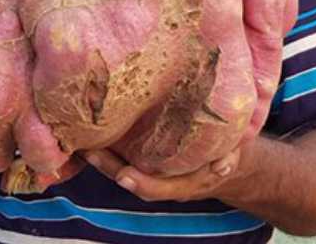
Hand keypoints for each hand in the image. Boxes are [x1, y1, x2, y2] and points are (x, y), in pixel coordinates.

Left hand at [83, 146, 242, 202]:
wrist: (227, 162)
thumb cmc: (229, 152)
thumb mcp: (235, 153)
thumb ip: (230, 156)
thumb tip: (225, 164)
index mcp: (186, 182)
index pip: (158, 188)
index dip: (141, 183)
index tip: (124, 175)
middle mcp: (164, 179)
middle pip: (130, 177)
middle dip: (107, 166)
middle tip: (87, 150)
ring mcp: (152, 170)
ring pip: (121, 166)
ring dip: (100, 155)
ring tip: (79, 136)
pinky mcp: (144, 157)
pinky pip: (122, 155)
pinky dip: (106, 145)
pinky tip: (91, 127)